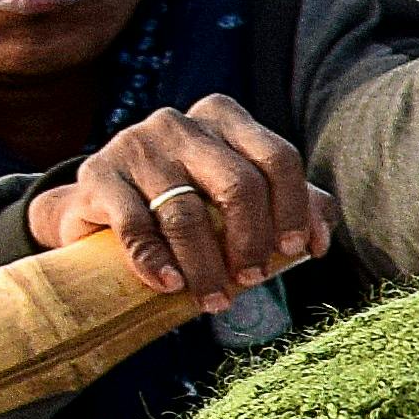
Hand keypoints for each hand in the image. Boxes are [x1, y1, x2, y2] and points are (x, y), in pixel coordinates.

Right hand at [26, 95, 326, 312]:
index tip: (294, 251)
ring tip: (215, 300)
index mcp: (224, 119)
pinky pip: (137, 226)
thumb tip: (321, 239)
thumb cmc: (185, 203)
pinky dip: (158, 263)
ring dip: (207, 267)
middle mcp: (180, 124)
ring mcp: (136, 145)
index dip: (294, 209)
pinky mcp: (98, 175)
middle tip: (252, 280)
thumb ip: (288, 206)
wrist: (98, 209)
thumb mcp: (235, 197)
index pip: (278, 158)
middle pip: (238, 185)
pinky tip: (172, 286)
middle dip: (251, 242)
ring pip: (188, 214)